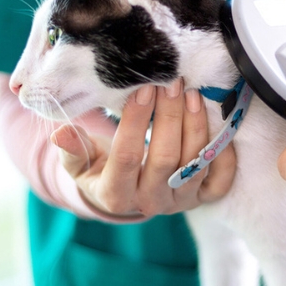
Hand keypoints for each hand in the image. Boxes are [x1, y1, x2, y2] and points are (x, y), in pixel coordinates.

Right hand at [51, 79, 235, 218]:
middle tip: (172, 82)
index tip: (142, 89)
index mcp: (115, 195)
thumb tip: (61, 133)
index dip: (135, 122)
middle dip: (169, 116)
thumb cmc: (100, 171)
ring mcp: (179, 202)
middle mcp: (150, 202)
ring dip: (195, 126)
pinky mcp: (202, 199)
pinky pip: (221, 181)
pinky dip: (224, 153)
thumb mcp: (79, 165)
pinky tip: (218, 123)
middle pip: (165, 158)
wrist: (127, 196)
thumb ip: (72, 150)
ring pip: (194, 165)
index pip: (126, 157)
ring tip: (192, 93)